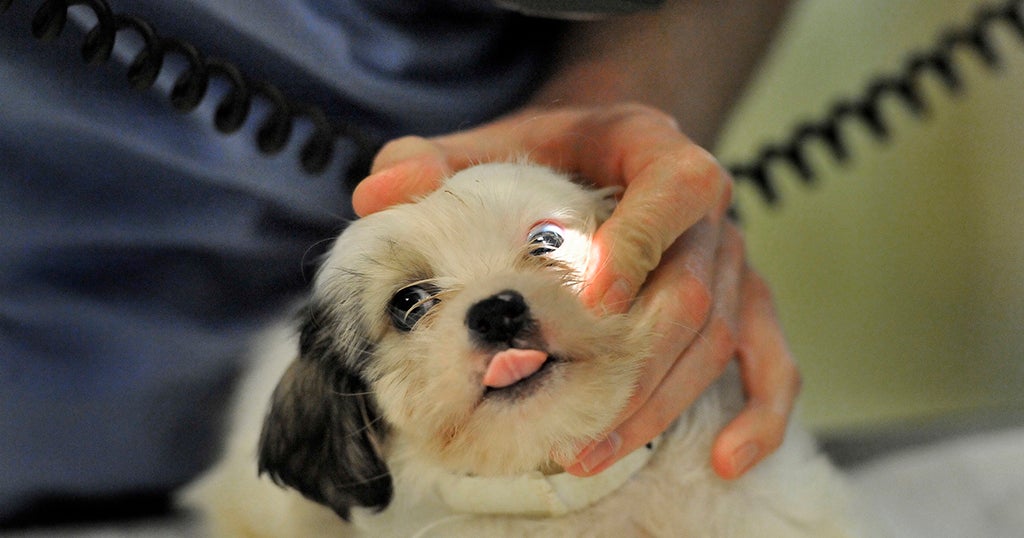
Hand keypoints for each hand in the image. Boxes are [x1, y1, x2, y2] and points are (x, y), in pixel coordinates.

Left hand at [352, 104, 800, 479]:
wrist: (609, 151)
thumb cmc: (553, 152)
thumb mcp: (495, 140)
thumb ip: (433, 159)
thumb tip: (376, 193)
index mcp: (658, 152)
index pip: (672, 191)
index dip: (639, 244)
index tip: (593, 298)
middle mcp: (710, 211)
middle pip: (696, 291)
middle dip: (634, 363)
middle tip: (571, 418)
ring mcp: (734, 261)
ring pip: (721, 339)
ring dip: (661, 405)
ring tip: (592, 454)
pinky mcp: (745, 303)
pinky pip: (774, 360)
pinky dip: (762, 413)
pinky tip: (726, 462)